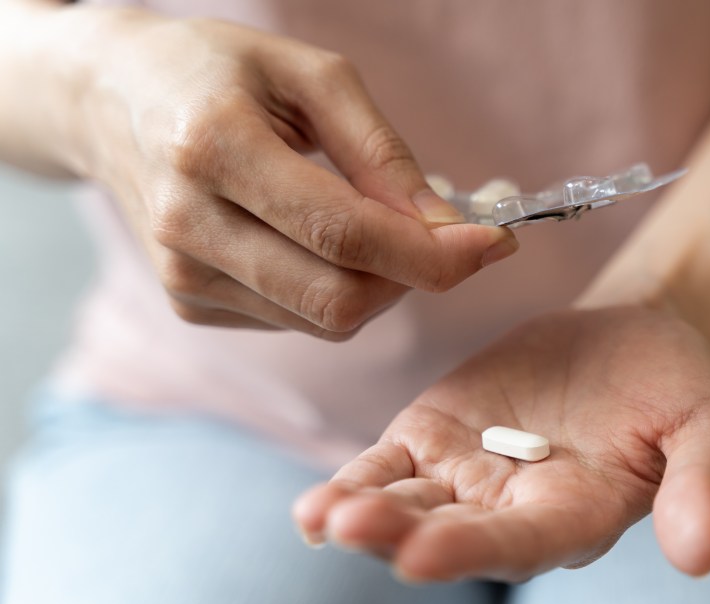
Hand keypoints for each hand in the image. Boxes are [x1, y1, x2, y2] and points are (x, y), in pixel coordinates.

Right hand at [65, 8, 516, 337]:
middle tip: (438, 236)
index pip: (344, 234)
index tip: (494, 243)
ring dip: (377, 287)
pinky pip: (296, 321)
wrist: (112, 100)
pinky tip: (319, 244)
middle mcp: (188, 223)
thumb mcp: (311, 75)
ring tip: (372, 227)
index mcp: (214, 146)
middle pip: (337, 300)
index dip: (432, 253)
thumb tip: (444, 227)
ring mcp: (182, 274)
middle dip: (411, 279)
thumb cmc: (220, 73)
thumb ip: (383, 152)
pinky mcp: (188, 304)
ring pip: (323, 321)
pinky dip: (334, 292)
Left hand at [293, 307, 709, 581]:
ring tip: (324, 516)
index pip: (520, 545)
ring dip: (364, 512)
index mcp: (575, 515)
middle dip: (400, 535)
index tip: (423, 557)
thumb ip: (698, 487)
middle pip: (449, 531)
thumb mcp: (708, 429)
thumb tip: (701, 557)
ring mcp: (466, 473)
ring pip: (408, 502)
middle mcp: (511, 509)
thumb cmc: (676, 387)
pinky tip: (314, 506)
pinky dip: (354, 482)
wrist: (632, 333)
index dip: (472, 552)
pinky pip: (388, 466)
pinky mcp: (434, 435)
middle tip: (354, 528)